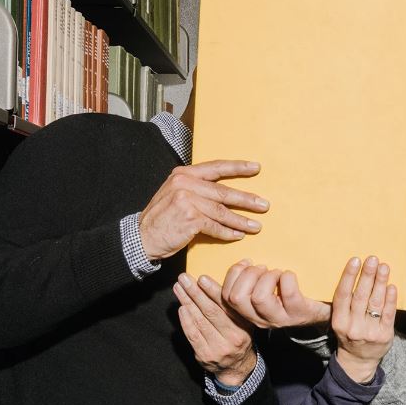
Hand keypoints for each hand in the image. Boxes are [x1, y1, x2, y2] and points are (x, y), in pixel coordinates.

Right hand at [139, 160, 268, 260]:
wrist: (142, 237)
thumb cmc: (162, 218)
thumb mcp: (174, 194)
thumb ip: (196, 189)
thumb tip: (224, 193)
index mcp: (183, 174)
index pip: (216, 167)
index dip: (237, 167)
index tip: (256, 168)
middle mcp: (185, 184)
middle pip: (223, 192)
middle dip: (246, 200)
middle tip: (264, 205)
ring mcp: (187, 201)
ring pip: (222, 211)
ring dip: (241, 220)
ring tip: (256, 226)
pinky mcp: (189, 218)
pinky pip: (215, 226)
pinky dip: (228, 233)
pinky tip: (238, 236)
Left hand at [174, 272, 256, 384]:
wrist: (237, 367)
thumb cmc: (239, 337)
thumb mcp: (244, 322)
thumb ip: (233, 307)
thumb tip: (218, 283)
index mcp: (244, 326)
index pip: (226, 305)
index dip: (212, 290)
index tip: (201, 278)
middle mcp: (233, 337)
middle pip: (210, 311)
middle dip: (195, 293)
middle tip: (184, 279)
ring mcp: (218, 347)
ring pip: (199, 321)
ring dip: (187, 302)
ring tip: (179, 288)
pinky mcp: (205, 354)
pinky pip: (192, 334)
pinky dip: (185, 320)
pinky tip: (181, 307)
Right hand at [219, 261, 331, 329]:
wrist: (319, 311)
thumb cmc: (287, 295)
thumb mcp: (263, 291)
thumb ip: (245, 281)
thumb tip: (231, 264)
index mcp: (248, 312)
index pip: (226, 297)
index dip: (231, 275)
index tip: (246, 262)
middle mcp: (260, 319)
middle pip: (237, 298)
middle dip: (248, 275)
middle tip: (263, 268)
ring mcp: (279, 318)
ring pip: (259, 298)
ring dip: (268, 277)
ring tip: (277, 273)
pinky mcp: (299, 313)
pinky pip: (288, 293)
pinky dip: (287, 278)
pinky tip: (289, 276)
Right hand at [330, 256, 396, 383]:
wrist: (359, 361)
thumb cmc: (350, 334)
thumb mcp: (341, 321)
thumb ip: (346, 303)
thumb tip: (356, 274)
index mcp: (339, 321)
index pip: (342, 295)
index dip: (348, 277)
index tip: (355, 260)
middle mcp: (353, 326)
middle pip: (360, 296)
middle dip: (367, 276)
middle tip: (372, 259)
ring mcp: (369, 332)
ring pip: (375, 303)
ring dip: (380, 283)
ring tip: (384, 267)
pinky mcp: (384, 335)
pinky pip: (388, 314)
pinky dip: (390, 299)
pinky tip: (391, 286)